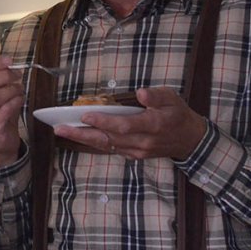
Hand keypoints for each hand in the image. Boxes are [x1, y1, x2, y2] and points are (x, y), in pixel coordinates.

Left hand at [54, 87, 206, 159]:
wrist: (190, 140)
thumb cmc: (178, 114)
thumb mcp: (173, 98)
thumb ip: (156, 96)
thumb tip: (141, 94)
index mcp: (153, 125)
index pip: (124, 125)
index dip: (103, 121)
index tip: (85, 114)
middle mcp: (143, 142)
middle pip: (109, 139)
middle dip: (82, 134)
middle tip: (60, 128)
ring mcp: (138, 151)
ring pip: (106, 146)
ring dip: (83, 139)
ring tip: (62, 131)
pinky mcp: (134, 155)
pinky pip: (111, 149)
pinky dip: (94, 143)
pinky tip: (78, 136)